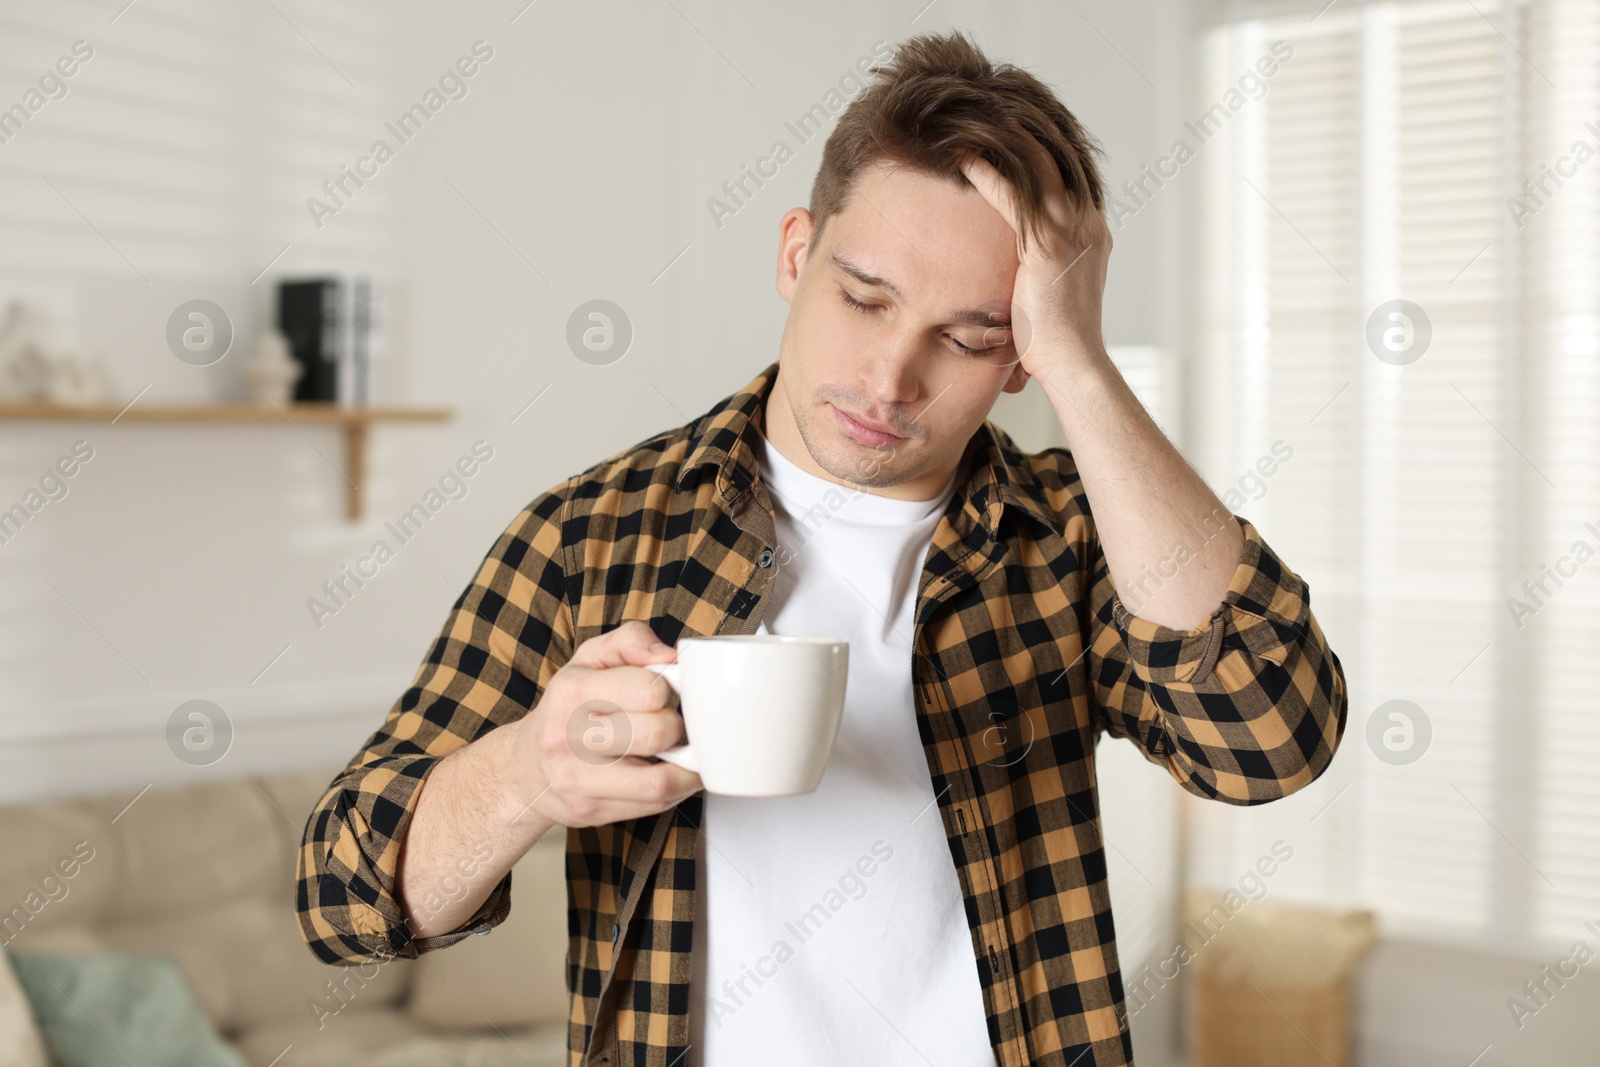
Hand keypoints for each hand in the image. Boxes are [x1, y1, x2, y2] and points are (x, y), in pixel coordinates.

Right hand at [512, 620, 701, 827]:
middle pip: (658, 733)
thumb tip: (668, 654)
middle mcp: (568, 736)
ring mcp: (577, 779)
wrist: (523, 769)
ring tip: (681, 754)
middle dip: (676, 728)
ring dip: (685, 768)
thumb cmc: (565, 709)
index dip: (667, 689)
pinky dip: (674, 790)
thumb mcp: (589, 660)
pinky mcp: (589, 811)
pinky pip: (652, 805)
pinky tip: (669, 775)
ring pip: (659, 781)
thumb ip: (630, 641)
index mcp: (572, 691)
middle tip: (670, 725)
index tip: (663, 694)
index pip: (649, 689)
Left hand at [959, 134, 1111, 377]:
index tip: (1007, 128)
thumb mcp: (1048, 291)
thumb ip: (1035, 267)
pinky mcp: (1049, 245)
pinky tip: (964, 158)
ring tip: (972, 120)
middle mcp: (1087, 222)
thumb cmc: (1055, 341)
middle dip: (1022, 132)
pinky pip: (1014, 197)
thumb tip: (1011, 271)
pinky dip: (988, 174)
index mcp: (1091, 229)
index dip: (1037, 147)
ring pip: (1037, 168)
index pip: (1065, 172)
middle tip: (989, 109)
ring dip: (1003, 142)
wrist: (1074, 365)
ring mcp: (1072, 231)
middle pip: (1055, 159)